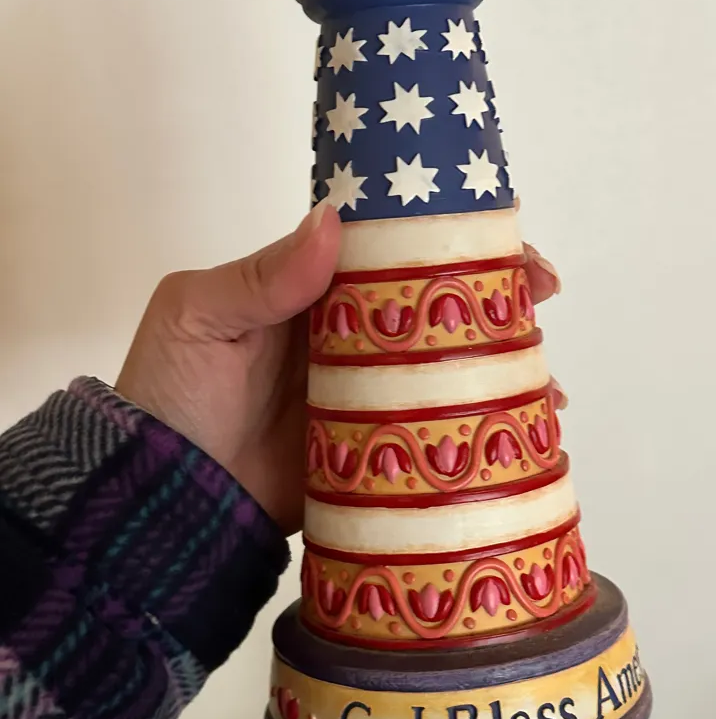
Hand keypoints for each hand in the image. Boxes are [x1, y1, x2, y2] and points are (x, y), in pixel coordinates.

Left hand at [117, 207, 562, 535]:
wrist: (165, 496)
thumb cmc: (169, 392)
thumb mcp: (200, 316)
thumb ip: (264, 276)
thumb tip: (332, 221)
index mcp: (315, 291)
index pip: (392, 249)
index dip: (448, 233)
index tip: (504, 225)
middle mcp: (354, 337)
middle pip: (438, 305)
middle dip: (498, 296)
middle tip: (543, 295)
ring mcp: (371, 395)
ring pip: (451, 368)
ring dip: (506, 368)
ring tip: (547, 385)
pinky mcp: (380, 450)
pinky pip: (437, 433)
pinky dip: (483, 430)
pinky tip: (524, 435)